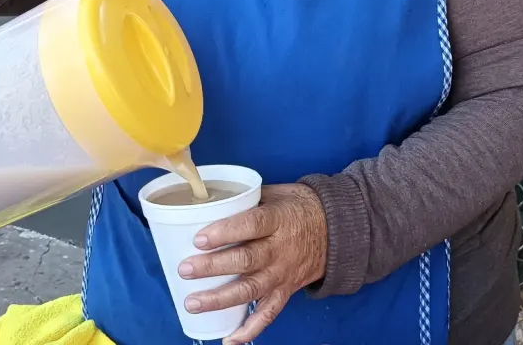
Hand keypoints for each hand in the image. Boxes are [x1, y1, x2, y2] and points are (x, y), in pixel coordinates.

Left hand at [179, 184, 326, 343]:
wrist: (337, 229)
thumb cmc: (300, 207)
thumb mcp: (278, 193)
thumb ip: (247, 199)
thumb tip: (210, 201)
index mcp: (279, 220)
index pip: (251, 225)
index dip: (225, 233)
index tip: (199, 239)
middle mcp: (281, 249)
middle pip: (246, 260)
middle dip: (213, 267)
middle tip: (185, 269)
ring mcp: (283, 273)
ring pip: (251, 290)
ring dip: (220, 298)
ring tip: (193, 302)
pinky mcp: (286, 291)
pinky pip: (268, 314)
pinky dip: (250, 330)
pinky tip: (229, 339)